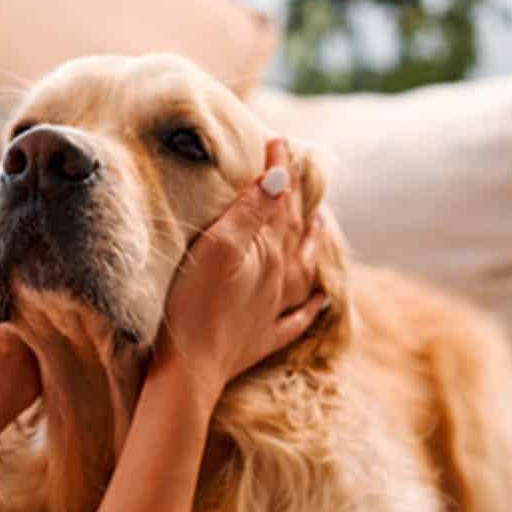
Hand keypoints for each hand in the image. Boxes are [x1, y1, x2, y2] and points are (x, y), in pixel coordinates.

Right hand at [151, 138, 325, 406]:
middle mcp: (278, 279)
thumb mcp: (217, 248)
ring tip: (321, 224)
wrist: (189, 371)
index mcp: (267, 252)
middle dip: (296, 198)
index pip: (279, 201)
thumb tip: (282, 180)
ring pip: (303, 270)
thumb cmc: (193, 306)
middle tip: (300, 170)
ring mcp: (271, 311)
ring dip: (312, 244)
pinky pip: (296, 319)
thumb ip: (250, 214)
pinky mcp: (260, 339)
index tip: (278, 141)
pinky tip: (322, 300)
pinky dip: (311, 306)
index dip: (280, 170)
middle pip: (295, 231)